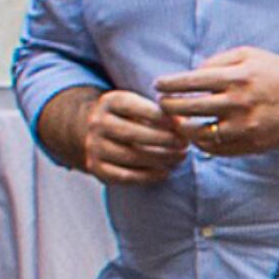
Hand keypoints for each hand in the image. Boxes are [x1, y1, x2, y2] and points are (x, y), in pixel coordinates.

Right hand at [73, 87, 191, 183]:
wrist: (102, 132)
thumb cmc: (134, 117)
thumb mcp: (144, 106)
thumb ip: (163, 112)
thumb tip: (184, 124)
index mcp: (110, 102)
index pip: (134, 107)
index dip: (160, 116)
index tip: (182, 124)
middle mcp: (97, 123)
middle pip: (132, 134)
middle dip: (163, 140)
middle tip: (185, 145)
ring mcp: (94, 146)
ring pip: (130, 156)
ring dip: (160, 159)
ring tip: (180, 158)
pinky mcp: (96, 167)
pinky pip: (124, 176)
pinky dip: (147, 176)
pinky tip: (165, 172)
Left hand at [156, 47, 278, 156]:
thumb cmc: (278, 73)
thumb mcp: (249, 55)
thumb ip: (217, 61)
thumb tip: (190, 75)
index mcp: (236, 77)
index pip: (189, 82)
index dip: (168, 84)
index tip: (158, 86)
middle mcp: (237, 103)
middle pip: (186, 109)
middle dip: (167, 107)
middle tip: (163, 106)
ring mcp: (244, 127)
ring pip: (197, 133)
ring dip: (182, 129)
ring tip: (179, 123)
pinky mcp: (251, 144)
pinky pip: (216, 149)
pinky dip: (202, 143)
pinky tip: (200, 135)